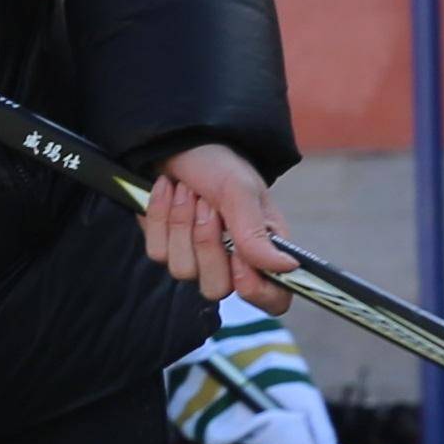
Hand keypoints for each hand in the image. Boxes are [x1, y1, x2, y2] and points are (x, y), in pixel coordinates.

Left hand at [144, 142, 292, 311]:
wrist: (180, 144)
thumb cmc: (221, 164)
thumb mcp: (241, 191)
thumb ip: (256, 233)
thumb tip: (286, 267)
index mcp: (263, 249)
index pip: (273, 300)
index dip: (257, 292)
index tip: (240, 260)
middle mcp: (231, 262)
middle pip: (216, 289)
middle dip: (207, 242)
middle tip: (208, 205)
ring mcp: (195, 259)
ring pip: (182, 270)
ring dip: (182, 222)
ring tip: (188, 191)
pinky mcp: (165, 249)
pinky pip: (157, 252)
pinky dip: (160, 216)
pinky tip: (168, 191)